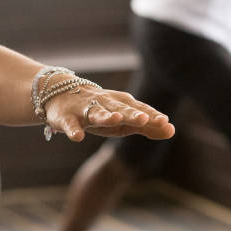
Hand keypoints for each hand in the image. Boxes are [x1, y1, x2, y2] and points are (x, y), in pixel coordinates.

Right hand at [43, 87, 174, 141]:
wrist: (59, 93)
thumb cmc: (98, 110)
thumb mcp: (123, 120)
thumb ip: (147, 127)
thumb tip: (171, 130)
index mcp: (120, 104)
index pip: (139, 109)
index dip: (151, 116)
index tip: (166, 122)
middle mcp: (105, 104)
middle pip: (120, 109)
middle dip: (132, 113)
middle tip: (144, 119)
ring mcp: (84, 110)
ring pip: (96, 112)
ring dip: (105, 116)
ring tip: (115, 119)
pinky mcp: (66, 118)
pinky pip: (70, 124)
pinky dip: (74, 130)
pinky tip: (78, 137)